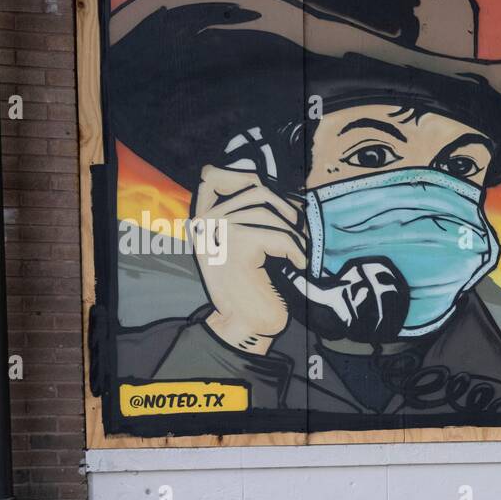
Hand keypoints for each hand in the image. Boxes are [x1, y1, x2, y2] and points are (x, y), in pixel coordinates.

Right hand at [191, 164, 308, 354]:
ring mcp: (217, 233)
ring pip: (269, 212)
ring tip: (298, 252)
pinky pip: (280, 236)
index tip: (269, 200)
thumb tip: (283, 191)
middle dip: (284, 208)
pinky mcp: (236, 248)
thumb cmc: (251, 287)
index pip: (211, 176)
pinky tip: (298, 265)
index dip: (243, 177)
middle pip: (254, 189)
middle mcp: (204, 223)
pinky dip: (296, 251)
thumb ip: (248, 215)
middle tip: (297, 233)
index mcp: (202, 220)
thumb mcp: (243, 244)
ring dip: (293, 233)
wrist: (244, 324)